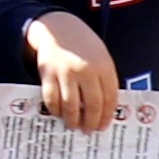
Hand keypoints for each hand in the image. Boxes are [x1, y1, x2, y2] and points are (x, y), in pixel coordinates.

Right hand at [26, 15, 121, 133]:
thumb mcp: (101, 57)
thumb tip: (104, 110)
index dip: (107, 116)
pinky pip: (51, 99)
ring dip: (73, 120)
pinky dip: (55, 110)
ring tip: (74, 125)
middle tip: (88, 131)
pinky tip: (58, 113)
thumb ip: (104, 80)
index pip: (110, 98)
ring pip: (71, 105)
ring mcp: (66, 72)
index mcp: (104, 66)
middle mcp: (86, 70)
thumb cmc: (83, 46)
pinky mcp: (48, 73)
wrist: (58, 27)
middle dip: (91, 122)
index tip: (103, 126)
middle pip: (92, 105)